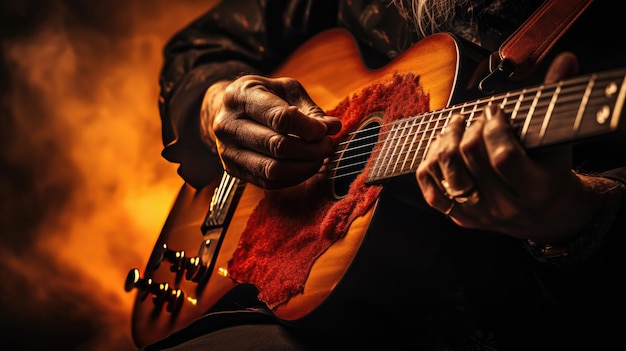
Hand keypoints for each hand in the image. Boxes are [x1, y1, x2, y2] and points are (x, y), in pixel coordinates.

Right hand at [206, 75, 341, 188]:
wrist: (228, 111)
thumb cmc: (264, 97)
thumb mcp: (285, 90)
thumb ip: (309, 108)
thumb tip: (333, 127)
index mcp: (240, 96)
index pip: (280, 118)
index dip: (309, 128)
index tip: (325, 130)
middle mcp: (227, 125)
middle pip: (278, 146)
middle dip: (311, 148)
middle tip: (326, 144)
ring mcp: (227, 151)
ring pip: (273, 169)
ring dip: (304, 166)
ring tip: (318, 157)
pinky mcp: (232, 170)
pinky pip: (268, 182)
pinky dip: (293, 177)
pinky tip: (304, 166)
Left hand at [415, 52, 610, 242]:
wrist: (548, 215)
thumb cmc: (551, 171)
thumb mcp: (559, 141)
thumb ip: (557, 100)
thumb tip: (566, 60)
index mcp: (535, 188)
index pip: (502, 156)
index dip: (493, 127)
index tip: (494, 111)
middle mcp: (505, 206)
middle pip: (470, 158)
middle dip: (468, 128)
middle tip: (473, 117)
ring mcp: (480, 214)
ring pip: (447, 172)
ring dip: (445, 140)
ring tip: (454, 126)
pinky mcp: (461, 218)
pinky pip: (432, 192)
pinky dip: (429, 165)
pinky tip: (439, 148)